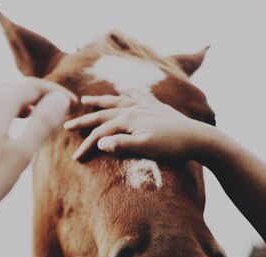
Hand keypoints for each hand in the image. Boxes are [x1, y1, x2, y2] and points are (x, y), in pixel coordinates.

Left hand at [0, 77, 76, 225]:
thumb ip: (42, 124)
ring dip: (15, 106)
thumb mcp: (19, 155)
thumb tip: (60, 99)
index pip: (31, 86)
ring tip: (30, 119)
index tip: (72, 104)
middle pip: (10, 89)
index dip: (54, 93)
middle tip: (54, 111)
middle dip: (35, 97)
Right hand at [65, 95, 221, 163]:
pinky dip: (128, 92)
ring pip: (116, 101)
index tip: (75, 159)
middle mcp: (134, 108)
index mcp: (128, 119)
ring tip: (86, 100)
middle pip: (102, 115)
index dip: (86, 146)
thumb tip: (99, 143)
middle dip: (84, 121)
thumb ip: (120, 145)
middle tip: (67, 126)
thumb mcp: (145, 148)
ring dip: (100, 101)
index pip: (100, 133)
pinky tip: (125, 89)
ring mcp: (145, 106)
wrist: (199, 138)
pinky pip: (138, 96)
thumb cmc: (172, 147)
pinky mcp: (157, 108)